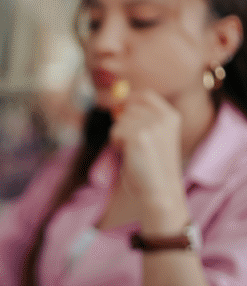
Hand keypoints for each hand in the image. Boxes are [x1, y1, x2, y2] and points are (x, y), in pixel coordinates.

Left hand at [109, 89, 188, 229]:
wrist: (158, 191)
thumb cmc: (151, 166)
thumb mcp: (153, 136)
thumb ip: (140, 118)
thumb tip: (116, 102)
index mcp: (171, 116)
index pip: (144, 95)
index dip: (128, 102)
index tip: (121, 115)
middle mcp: (164, 118)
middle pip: (128, 106)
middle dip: (122, 124)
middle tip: (132, 144)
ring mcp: (152, 126)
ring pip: (119, 120)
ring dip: (119, 135)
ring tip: (133, 151)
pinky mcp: (139, 136)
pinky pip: (115, 131)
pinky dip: (116, 143)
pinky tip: (128, 155)